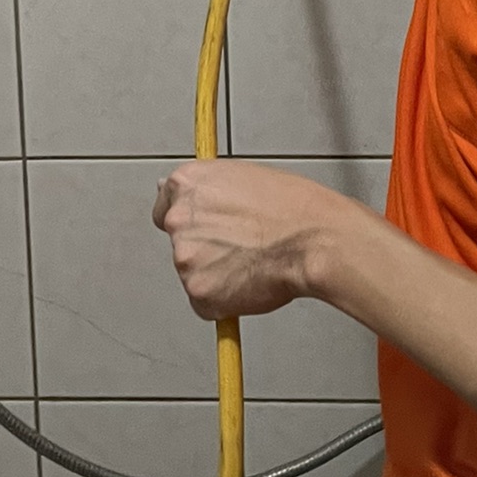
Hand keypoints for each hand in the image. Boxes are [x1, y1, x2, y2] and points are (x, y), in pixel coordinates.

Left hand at [152, 159, 350, 320]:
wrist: (311, 239)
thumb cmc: (290, 207)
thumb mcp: (241, 175)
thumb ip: (207, 187)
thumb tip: (185, 195)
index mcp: (186, 184)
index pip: (164, 209)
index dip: (189, 222)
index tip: (201, 229)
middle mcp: (179, 220)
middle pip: (181, 242)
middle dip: (205, 248)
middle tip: (241, 247)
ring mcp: (186, 259)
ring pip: (195, 273)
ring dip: (216, 273)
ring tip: (252, 261)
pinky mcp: (199, 294)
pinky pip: (206, 302)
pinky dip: (224, 299)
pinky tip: (250, 281)